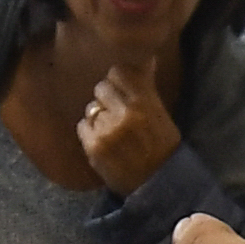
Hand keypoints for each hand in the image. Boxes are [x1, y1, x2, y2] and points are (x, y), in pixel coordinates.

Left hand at [72, 65, 179, 195]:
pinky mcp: (94, 146)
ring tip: (113, 133)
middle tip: (119, 115)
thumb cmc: (162, 148)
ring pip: (91, 108)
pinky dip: (90, 133)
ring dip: (99, 117)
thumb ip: (147, 86)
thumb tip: (145, 57)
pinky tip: (105, 144)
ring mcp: (107, 130)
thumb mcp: (162, 114)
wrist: (157, 187)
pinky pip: (83, 126)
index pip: (119, 72)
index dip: (119, 81)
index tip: (124, 91)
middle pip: (102, 87)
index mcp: (145, 102)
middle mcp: (125, 113)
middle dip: (108, 98)